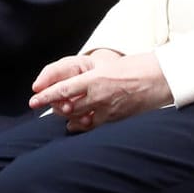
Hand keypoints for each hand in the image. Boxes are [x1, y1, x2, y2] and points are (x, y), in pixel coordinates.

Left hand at [28, 50, 171, 132]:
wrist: (161, 77)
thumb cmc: (135, 67)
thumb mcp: (107, 67)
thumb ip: (88, 78)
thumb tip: (70, 88)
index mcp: (95, 78)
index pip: (63, 89)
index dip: (46, 96)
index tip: (33, 100)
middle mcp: (99, 95)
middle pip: (68, 107)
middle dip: (56, 108)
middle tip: (49, 106)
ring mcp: (108, 108)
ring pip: (79, 117)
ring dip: (67, 117)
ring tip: (61, 113)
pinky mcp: (116, 118)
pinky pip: (93, 125)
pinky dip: (82, 125)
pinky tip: (75, 125)